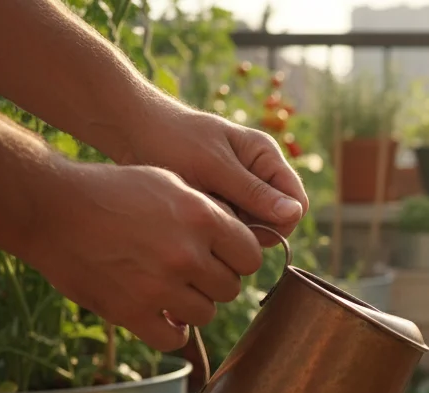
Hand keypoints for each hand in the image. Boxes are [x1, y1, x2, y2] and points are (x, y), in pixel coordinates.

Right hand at [28, 161, 261, 351]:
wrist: (51, 209)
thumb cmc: (112, 192)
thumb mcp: (170, 184)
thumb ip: (211, 213)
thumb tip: (246, 241)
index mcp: (201, 218)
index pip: (251, 257)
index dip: (237, 258)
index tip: (220, 256)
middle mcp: (186, 254)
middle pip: (230, 288)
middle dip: (214, 281)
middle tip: (189, 271)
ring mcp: (159, 286)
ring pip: (206, 313)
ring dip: (192, 305)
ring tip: (169, 287)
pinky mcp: (131, 312)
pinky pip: (174, 339)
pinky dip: (172, 331)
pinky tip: (161, 315)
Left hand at [124, 104, 308, 245]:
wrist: (131, 130)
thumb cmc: (171, 139)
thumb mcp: (213, 166)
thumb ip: (253, 192)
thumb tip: (294, 213)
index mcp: (267, 156)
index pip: (297, 203)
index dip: (279, 223)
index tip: (242, 227)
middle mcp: (260, 172)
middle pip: (277, 219)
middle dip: (250, 226)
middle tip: (213, 216)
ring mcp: (241, 187)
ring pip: (253, 225)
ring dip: (230, 226)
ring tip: (200, 209)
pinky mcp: (222, 198)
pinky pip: (231, 223)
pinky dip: (216, 223)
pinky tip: (194, 211)